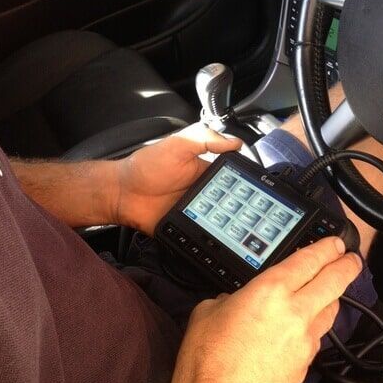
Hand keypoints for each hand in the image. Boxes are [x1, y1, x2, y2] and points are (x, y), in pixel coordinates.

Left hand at [112, 123, 241, 234]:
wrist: (122, 193)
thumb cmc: (146, 166)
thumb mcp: (178, 145)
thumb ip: (206, 139)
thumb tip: (236, 142)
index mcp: (205, 170)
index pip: (233, 176)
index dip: (246, 182)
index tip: (260, 189)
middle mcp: (204, 191)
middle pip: (231, 202)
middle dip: (242, 209)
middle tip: (254, 216)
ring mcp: (196, 211)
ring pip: (221, 221)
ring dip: (230, 226)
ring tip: (241, 232)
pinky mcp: (187, 228)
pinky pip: (204, 236)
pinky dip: (212, 239)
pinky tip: (221, 242)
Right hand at [164, 238, 361, 382]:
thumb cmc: (207, 356)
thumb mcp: (209, 310)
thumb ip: (231, 298)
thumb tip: (236, 302)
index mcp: (270, 290)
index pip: (310, 260)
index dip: (327, 248)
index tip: (335, 243)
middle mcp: (295, 311)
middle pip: (334, 282)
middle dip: (346, 266)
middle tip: (351, 259)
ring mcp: (304, 340)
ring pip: (330, 311)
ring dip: (332, 298)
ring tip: (328, 292)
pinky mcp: (305, 365)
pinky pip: (316, 340)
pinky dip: (313, 330)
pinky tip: (302, 331)